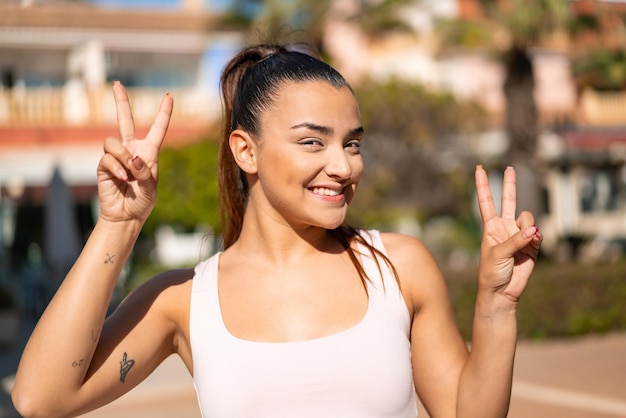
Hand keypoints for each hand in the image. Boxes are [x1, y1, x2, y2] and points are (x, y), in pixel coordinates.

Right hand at [96, 82, 172, 222]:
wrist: (126, 216)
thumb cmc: (143, 202)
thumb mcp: (151, 188)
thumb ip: (145, 173)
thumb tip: (133, 159)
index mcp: (149, 152)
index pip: (157, 129)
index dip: (164, 113)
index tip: (169, 96)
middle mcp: (132, 150)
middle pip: (125, 120)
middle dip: (120, 101)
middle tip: (117, 84)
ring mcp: (117, 156)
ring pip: (113, 142)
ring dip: (122, 157)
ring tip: (128, 175)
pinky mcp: (104, 165)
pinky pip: (107, 158)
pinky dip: (116, 168)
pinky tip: (122, 179)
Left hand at [475, 165, 541, 303]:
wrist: (502, 292)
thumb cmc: (491, 272)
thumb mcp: (498, 254)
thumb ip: (515, 240)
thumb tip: (533, 229)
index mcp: (490, 227)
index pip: (486, 201)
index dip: (482, 185)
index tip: (479, 168)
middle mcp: (504, 228)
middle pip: (508, 201)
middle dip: (510, 184)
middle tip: (510, 167)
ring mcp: (518, 235)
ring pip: (528, 218)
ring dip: (528, 226)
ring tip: (525, 239)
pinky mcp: (531, 245)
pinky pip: (537, 232)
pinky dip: (536, 236)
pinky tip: (533, 242)